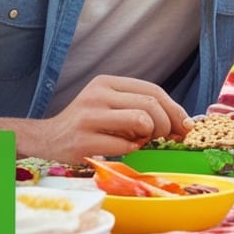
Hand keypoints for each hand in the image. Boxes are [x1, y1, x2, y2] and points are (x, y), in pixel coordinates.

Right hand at [35, 75, 189, 162]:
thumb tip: (183, 123)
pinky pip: (125, 146)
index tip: (186, 126)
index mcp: (107, 83)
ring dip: (149, 136)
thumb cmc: (89, 124)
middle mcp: (97, 95)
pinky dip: (132, 150)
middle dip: (167, 125)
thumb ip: (141, 107)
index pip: (153, 90)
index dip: (175, 110)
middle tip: (162, 137)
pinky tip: (122, 148)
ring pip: (142, 120)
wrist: (47, 140)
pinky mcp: (83, 140)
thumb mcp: (111, 105)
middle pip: (151, 104)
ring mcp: (89, 117)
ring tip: (139, 140)